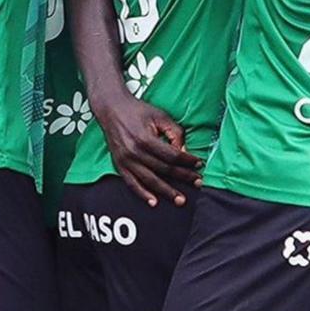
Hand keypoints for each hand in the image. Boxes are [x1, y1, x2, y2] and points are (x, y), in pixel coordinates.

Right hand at [93, 88, 203, 207]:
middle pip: (164, 170)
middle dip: (183, 177)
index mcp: (145, 139)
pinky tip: (154, 202)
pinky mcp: (119, 164)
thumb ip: (175, 133)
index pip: (172, 156)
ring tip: (180, 200)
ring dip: (167, 191)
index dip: (188, 161)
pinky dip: (143, 194)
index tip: (198, 163)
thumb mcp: (160, 116)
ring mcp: (126, 160)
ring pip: (150, 180)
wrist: (111, 108)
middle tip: (198, 183)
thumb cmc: (137, 110)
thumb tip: (184, 151)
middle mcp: (134, 152)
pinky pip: (131, 183)